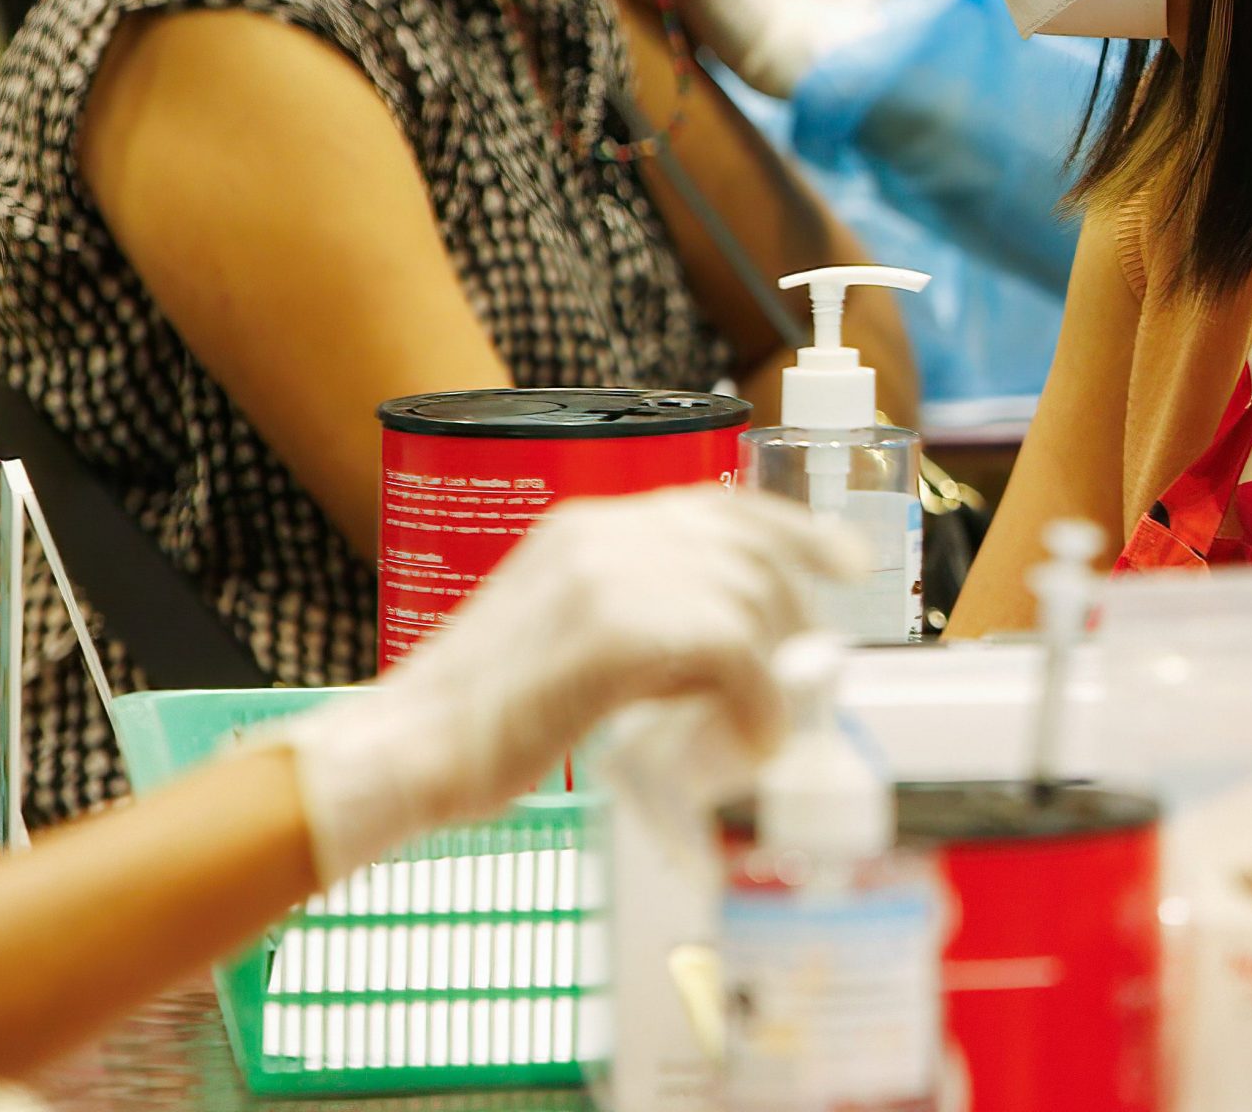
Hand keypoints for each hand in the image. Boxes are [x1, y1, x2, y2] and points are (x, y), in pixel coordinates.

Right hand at [277, 486, 865, 882]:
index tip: (846, 560)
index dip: (797, 528)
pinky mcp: (614, 633)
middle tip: (800, 678)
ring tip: (758, 726)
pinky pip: (731, 654)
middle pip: (751, 549)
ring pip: (749, 601)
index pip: (722, 502)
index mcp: (591, 524)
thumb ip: (641, 612)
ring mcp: (608, 576)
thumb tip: (732, 641)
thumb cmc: (480, 714)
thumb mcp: (566, 629)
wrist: (404, 749)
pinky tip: (746, 740)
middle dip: (794, 617)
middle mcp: (605, 532)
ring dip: (773, 672)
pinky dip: (754, 704)